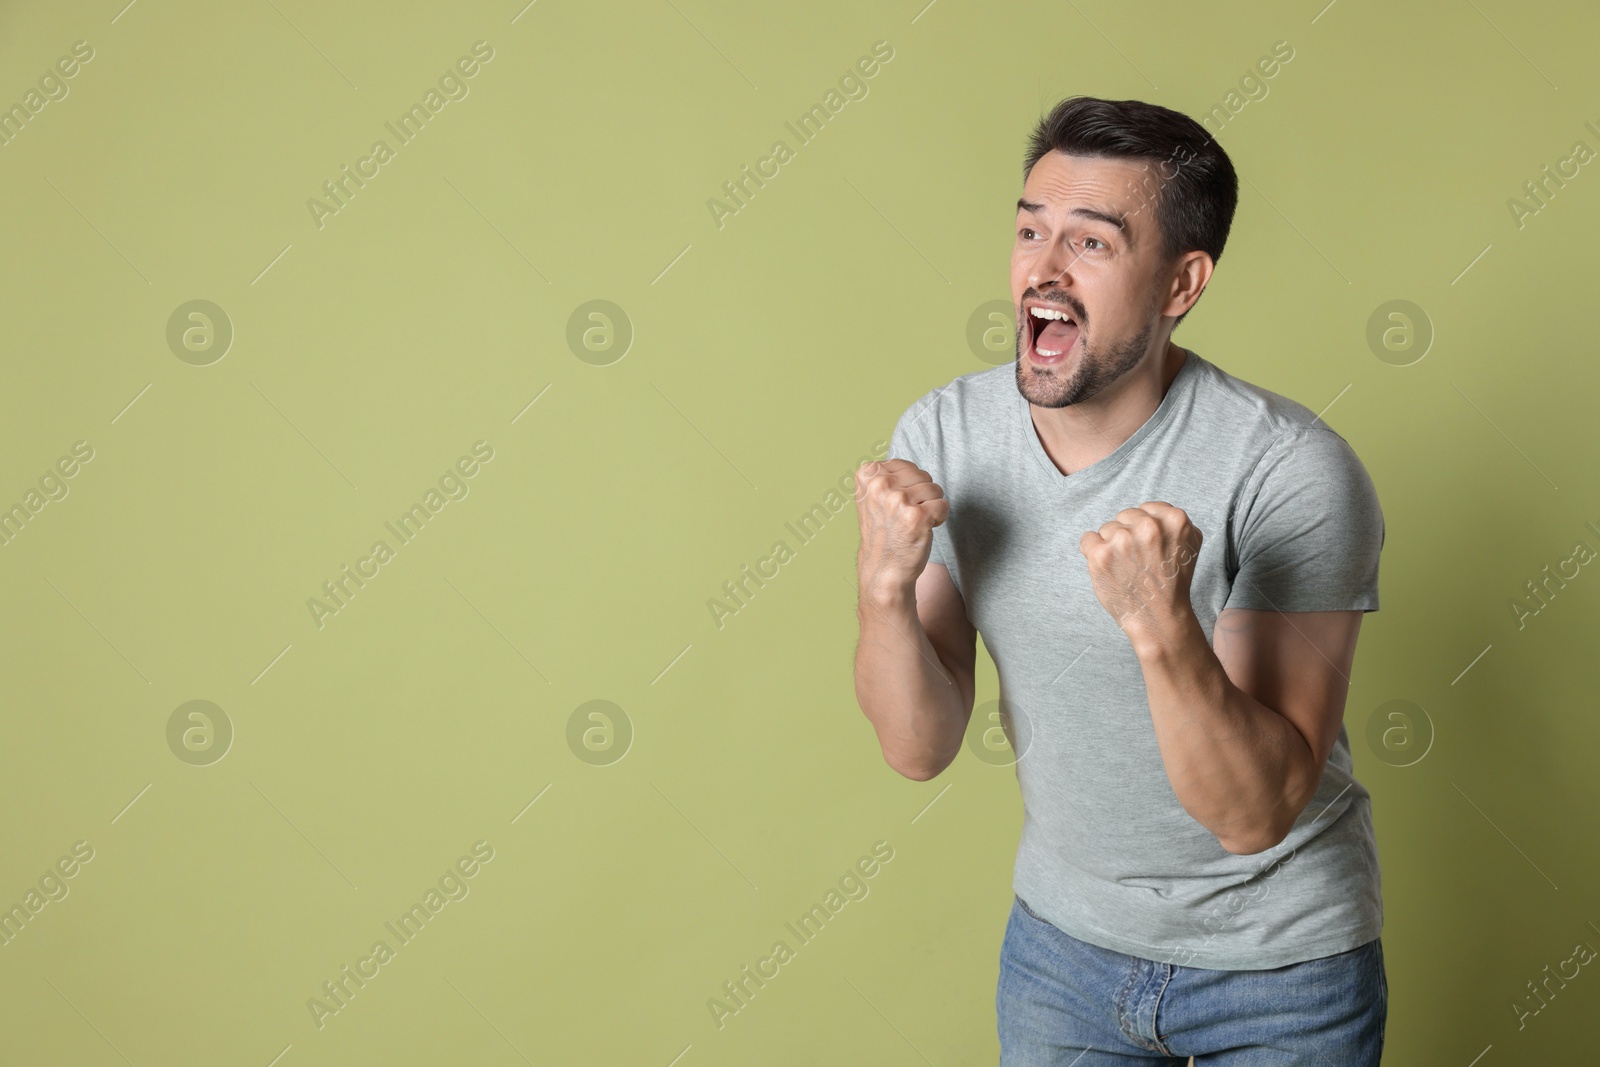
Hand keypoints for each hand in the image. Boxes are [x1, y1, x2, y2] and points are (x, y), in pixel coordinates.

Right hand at [854, 459, 949, 602]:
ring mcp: (898, 500)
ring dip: (930, 508)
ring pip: (935, 490)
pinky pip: (943, 505)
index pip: (907, 466)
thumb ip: (887, 474)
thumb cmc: (884, 532)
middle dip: (921, 496)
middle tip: (905, 517)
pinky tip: (923, 530)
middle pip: (923, 475)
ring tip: (912, 524)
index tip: (895, 506)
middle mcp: (880, 485)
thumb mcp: (874, 496)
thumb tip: (914, 455)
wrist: (884, 569)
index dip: (908, 487)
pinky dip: (939, 518)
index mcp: (867, 474)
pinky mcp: (916, 516)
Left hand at [1079, 502, 1201, 641]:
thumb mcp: (1188, 545)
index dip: (1145, 530)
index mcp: (1174, 519)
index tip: (1148, 549)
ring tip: (1125, 568)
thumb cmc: (1169, 583)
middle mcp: (1149, 526)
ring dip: (1111, 546)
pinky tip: (1108, 568)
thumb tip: (1152, 510)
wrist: (1157, 617)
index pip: (1147, 509)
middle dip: (1128, 536)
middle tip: (1137, 561)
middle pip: (1125, 516)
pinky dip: (1092, 553)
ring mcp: (1122, 540)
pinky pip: (1087, 539)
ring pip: (1107, 528)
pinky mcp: (1100, 554)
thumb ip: (1172, 523)